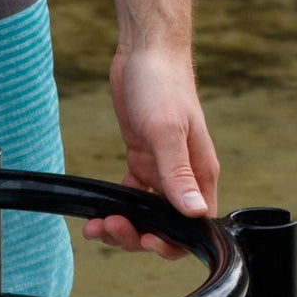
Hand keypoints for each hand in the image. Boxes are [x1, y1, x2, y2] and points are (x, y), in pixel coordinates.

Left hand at [83, 42, 219, 259]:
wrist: (145, 54)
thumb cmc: (162, 86)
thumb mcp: (168, 131)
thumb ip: (179, 174)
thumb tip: (196, 212)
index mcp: (200, 174)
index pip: (194, 227)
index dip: (171, 242)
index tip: (146, 239)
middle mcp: (183, 178)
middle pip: (164, 228)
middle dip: (137, 236)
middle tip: (110, 226)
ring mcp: (161, 172)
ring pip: (144, 216)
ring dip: (121, 226)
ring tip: (96, 226)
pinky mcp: (142, 162)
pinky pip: (131, 197)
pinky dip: (115, 207)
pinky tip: (99, 209)